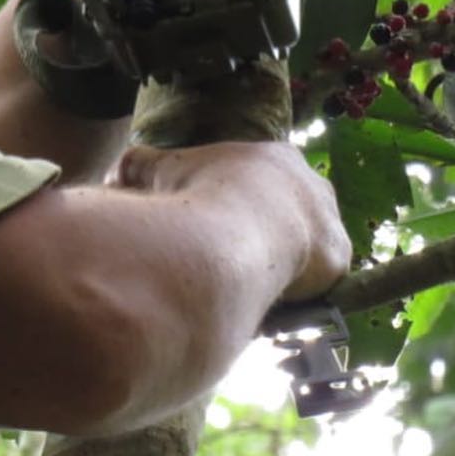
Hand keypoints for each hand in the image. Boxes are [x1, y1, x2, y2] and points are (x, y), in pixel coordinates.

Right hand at [103, 140, 351, 301]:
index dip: (246, 199)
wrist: (233, 229)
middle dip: (276, 228)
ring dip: (293, 257)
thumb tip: (115, 171)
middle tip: (245, 253)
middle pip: (298, 206)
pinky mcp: (339, 254)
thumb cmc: (196, 192)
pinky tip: (276, 299)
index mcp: (273, 157)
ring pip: (314, 240)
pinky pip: (323, 274)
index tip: (228, 221)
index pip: (266, 178)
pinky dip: (302, 286)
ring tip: (259, 281)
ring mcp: (329, 218)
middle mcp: (310, 181)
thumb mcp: (159, 172)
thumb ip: (141, 167)